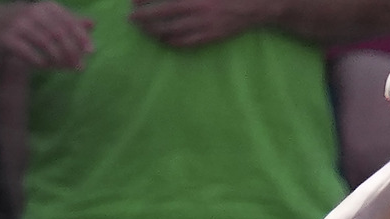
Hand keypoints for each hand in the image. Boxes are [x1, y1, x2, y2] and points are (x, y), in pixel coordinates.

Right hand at [0, 0, 94, 68]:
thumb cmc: (27, 20)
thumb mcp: (49, 16)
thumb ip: (70, 21)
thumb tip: (93, 24)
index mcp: (47, 6)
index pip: (69, 22)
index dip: (81, 37)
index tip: (91, 52)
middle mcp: (34, 12)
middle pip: (59, 34)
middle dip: (71, 52)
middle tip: (78, 66)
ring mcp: (20, 24)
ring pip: (45, 44)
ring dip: (58, 59)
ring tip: (63, 68)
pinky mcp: (8, 38)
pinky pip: (28, 52)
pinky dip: (39, 61)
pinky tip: (45, 66)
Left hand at [129, 0, 258, 48]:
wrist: (257, 5)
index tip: (134, 0)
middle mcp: (197, 7)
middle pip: (161, 14)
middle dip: (142, 16)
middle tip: (131, 17)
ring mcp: (204, 24)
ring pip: (170, 31)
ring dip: (153, 31)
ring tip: (144, 29)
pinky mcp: (210, 37)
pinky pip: (184, 43)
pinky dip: (170, 41)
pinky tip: (163, 38)